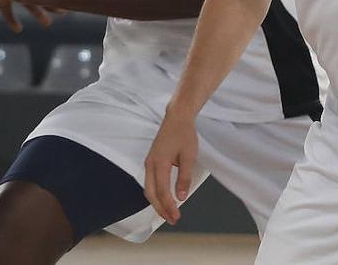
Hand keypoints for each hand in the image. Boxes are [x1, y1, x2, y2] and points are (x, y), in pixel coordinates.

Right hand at [143, 106, 198, 225]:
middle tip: (173, 220)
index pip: (162, 191)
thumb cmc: (184, 134)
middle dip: (161, 209)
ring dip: (157, 203)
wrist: (177, 117)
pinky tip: (164, 199)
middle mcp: (150, 164)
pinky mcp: (151, 161)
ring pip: (148, 189)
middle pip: (151, 193)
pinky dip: (155, 194)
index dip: (169, 206)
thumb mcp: (189, 156)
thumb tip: (181, 197)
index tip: (177, 217)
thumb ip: (184, 178)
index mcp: (159, 162)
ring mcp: (149, 162)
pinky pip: (150, 182)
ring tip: (168, 213)